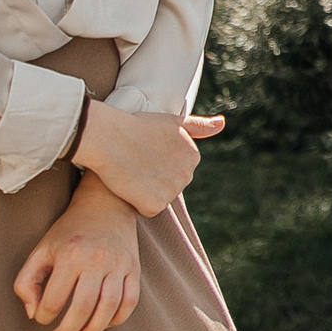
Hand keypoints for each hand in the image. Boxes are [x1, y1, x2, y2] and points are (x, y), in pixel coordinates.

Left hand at [12, 173, 141, 330]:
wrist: (106, 205)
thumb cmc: (68, 232)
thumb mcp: (40, 250)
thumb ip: (26, 282)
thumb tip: (34, 313)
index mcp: (70, 255)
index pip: (53, 300)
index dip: (43, 317)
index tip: (41, 319)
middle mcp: (96, 260)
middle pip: (83, 308)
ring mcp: (119, 264)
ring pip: (109, 308)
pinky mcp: (134, 268)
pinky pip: (130, 301)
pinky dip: (117, 319)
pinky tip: (103, 324)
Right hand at [71, 100, 225, 216]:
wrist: (110, 137)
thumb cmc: (136, 126)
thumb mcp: (171, 121)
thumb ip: (198, 126)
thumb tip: (222, 124)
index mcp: (192, 156)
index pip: (174, 169)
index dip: (155, 162)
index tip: (145, 151)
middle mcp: (188, 174)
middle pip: (168, 185)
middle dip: (152, 178)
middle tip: (136, 161)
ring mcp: (173, 191)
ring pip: (157, 198)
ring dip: (144, 191)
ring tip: (131, 171)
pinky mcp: (156, 205)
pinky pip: (146, 209)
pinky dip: (136, 202)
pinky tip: (129, 185)